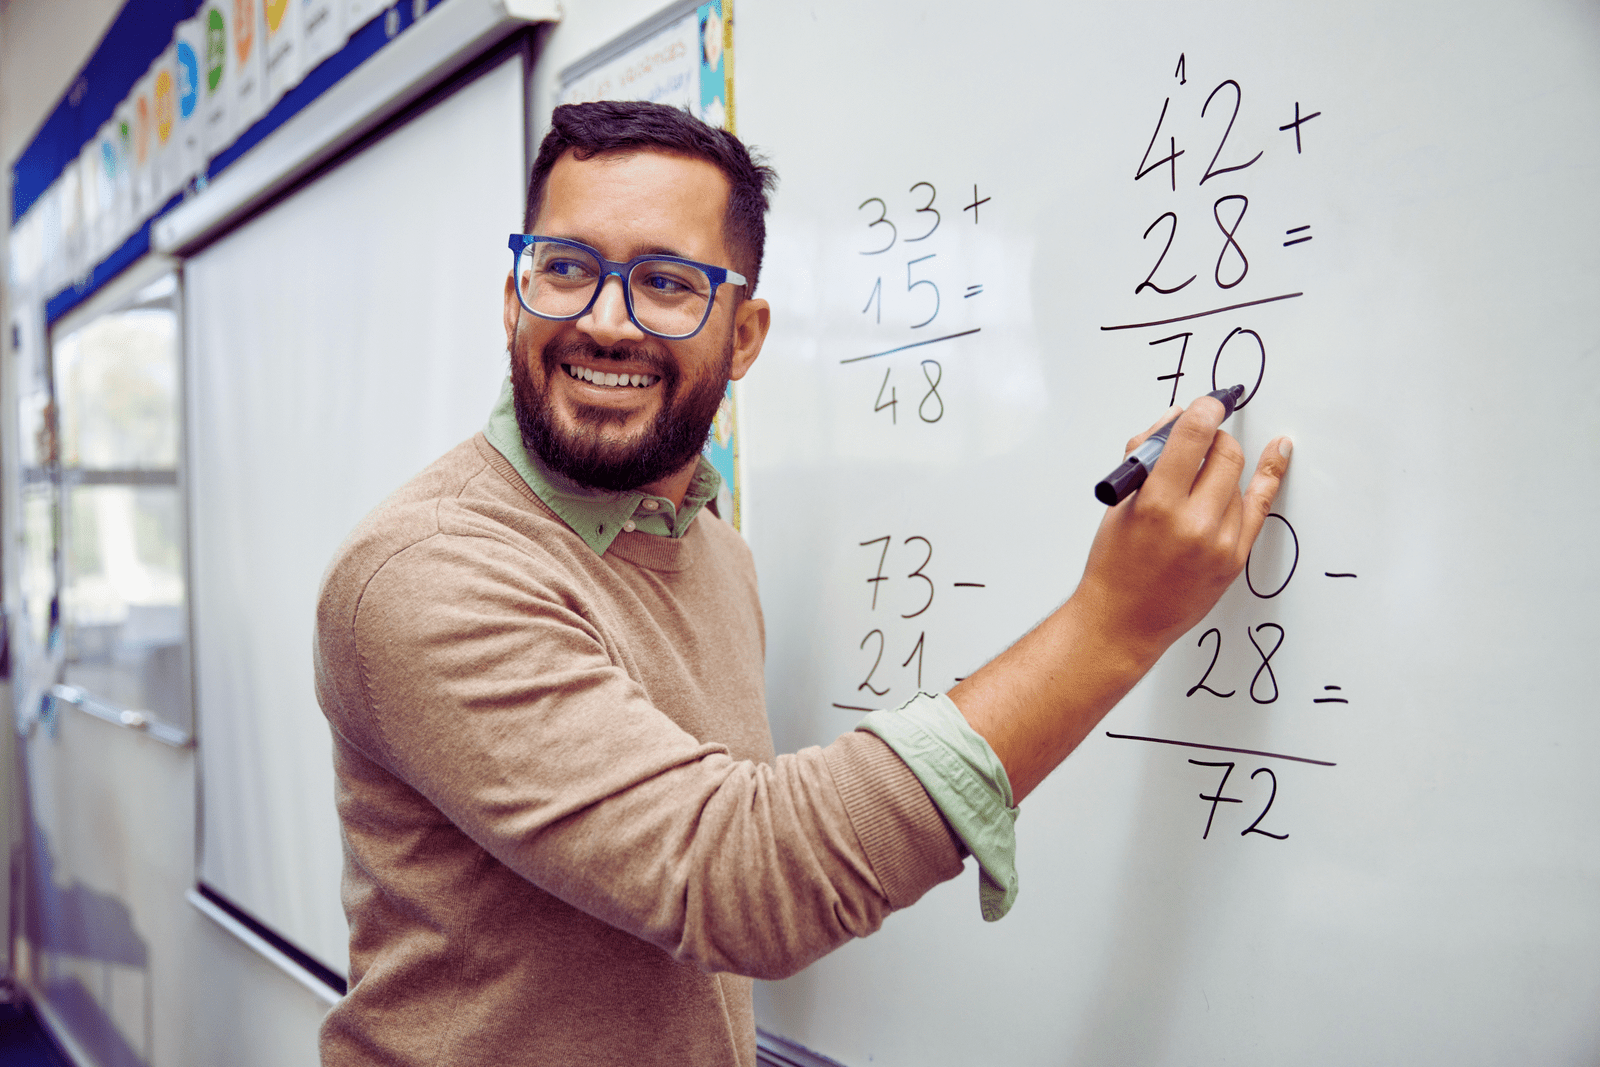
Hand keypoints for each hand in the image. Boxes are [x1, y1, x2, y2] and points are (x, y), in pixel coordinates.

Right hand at [1075, 396, 1291, 667]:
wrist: (1123, 621)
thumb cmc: (1113, 564)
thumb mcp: (1118, 503)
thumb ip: (1146, 456)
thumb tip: (1177, 419)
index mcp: (1156, 504)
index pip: (1193, 437)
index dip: (1203, 412)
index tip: (1206, 405)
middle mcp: (1194, 523)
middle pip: (1225, 454)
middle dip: (1214, 439)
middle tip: (1200, 442)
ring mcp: (1220, 543)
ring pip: (1237, 481)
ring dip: (1219, 472)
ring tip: (1193, 488)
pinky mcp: (1235, 558)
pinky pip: (1259, 506)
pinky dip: (1269, 475)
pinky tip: (1279, 452)